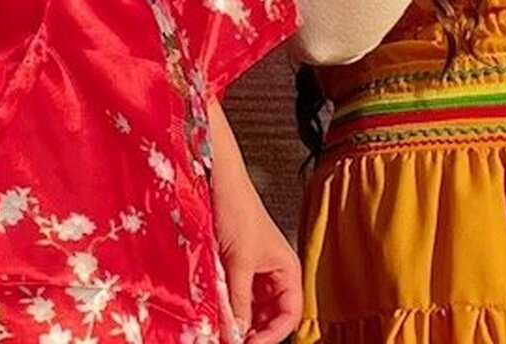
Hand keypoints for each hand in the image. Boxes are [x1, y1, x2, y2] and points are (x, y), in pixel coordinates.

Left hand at [212, 146, 302, 343]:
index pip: (289, 314)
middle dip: (253, 329)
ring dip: (238, 318)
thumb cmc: (236, 208)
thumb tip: (236, 333)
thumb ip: (238, 299)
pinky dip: (227, 303)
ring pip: (250, 305)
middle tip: (232, 340)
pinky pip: (234, 292)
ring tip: (222, 328)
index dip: (273, 334)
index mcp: (288, 270)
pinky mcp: (233, 262)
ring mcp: (253, 268)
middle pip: (269, 314)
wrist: (215, 178)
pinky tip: (216, 310)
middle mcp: (274, 272)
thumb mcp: (238, 260)